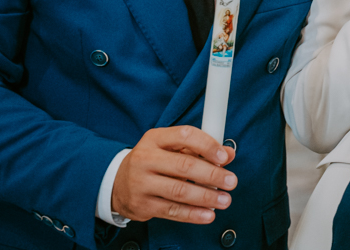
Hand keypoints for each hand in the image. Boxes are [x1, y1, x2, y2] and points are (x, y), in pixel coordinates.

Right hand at [111, 126, 236, 223]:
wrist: (118, 182)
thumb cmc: (153, 161)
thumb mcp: (172, 148)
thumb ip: (201, 149)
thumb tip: (229, 154)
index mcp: (155, 138)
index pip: (184, 136)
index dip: (207, 145)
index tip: (224, 157)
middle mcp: (145, 159)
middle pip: (184, 166)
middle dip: (212, 175)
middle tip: (231, 181)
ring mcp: (141, 183)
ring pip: (179, 191)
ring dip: (206, 197)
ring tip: (224, 200)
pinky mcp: (141, 205)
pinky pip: (171, 211)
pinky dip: (193, 214)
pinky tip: (208, 214)